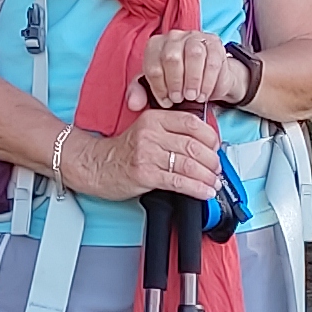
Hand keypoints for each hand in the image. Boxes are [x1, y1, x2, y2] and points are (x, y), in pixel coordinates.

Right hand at [89, 106, 224, 202]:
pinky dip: (196, 188)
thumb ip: (170, 132)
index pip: (191, 124)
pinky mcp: (145, 174)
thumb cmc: (122, 151)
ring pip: (188, 165)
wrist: (94, 165)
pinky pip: (178, 182)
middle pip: (193, 146)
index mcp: (153, 118)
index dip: (210, 137)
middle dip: (212, 161)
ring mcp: (147, 154)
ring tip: (214, 183)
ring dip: (207, 177)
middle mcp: (151, 133)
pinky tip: (204, 192)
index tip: (216, 148)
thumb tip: (204, 145)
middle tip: (217, 169)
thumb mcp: (145, 131)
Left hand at [133, 29, 245, 113]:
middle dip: (175, 82)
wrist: (206, 79)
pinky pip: (211, 61)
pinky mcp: (214, 43)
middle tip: (179, 99)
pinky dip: (207, 81)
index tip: (166, 102)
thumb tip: (133, 103)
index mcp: (155, 45)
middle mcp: (173, 37)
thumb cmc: (178, 82)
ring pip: (193, 55)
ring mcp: (195, 37)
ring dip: (192, 80)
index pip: (153, 64)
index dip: (158, 87)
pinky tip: (204, 93)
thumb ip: (140, 93)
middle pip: (171, 57)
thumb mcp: (157, 87)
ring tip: (192, 97)